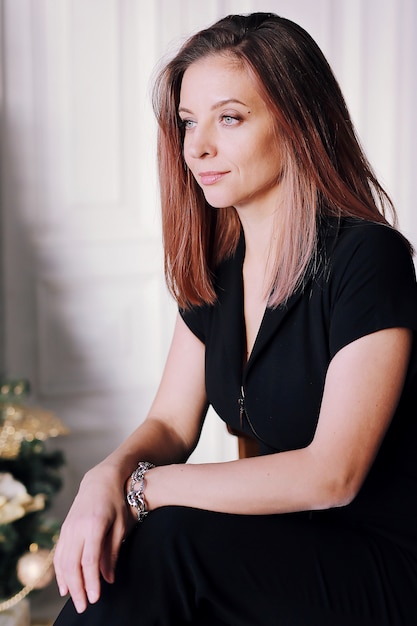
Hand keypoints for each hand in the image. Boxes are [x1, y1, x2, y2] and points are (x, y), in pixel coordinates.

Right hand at [53, 462, 133, 613]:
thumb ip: (113, 552)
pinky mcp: (64, 528)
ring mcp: (68, 527)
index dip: (91, 581)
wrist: (101, 479)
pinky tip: (64, 585)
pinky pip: (58, 554)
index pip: (90, 560)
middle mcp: (77, 527)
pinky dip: (60, 572)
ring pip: (62, 561)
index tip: (95, 598)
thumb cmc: (116, 501)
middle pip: (72, 564)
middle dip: (77, 588)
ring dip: (67, 583)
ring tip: (75, 600)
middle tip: (84, 607)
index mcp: (93, 525)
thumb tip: (108, 579)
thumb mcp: (121, 524)